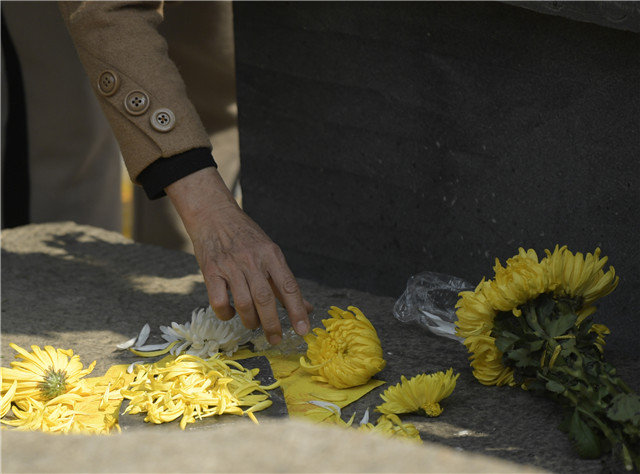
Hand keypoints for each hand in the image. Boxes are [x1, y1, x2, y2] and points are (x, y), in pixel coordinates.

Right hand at [166, 167, 311, 343]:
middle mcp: (252, 260)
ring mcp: (230, 265)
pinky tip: (230, 314)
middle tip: (275, 339)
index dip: (297, 310)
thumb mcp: (269, 252)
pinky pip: (219, 301)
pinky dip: (226, 313)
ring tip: (253, 324)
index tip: (304, 329)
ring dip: (250, 320)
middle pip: (266, 299)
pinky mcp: (211, 271)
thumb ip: (284, 282)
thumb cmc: (245, 237)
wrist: (214, 215)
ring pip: (244, 303)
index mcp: (272, 255)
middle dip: (273, 324)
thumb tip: (307, 308)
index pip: (288, 286)